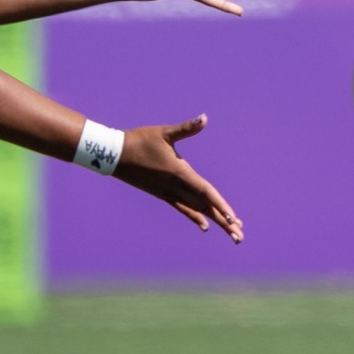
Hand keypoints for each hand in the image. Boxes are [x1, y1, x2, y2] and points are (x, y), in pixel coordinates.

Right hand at [115, 115, 243, 242]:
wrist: (113, 155)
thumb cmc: (139, 140)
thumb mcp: (164, 133)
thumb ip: (186, 128)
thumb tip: (204, 118)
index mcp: (179, 172)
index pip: (205, 192)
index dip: (221, 205)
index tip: (233, 219)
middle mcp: (175, 187)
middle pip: (205, 207)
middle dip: (223, 222)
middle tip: (240, 236)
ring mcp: (168, 193)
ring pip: (196, 210)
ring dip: (214, 222)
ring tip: (230, 234)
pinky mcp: (162, 194)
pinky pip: (182, 208)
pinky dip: (195, 217)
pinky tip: (205, 226)